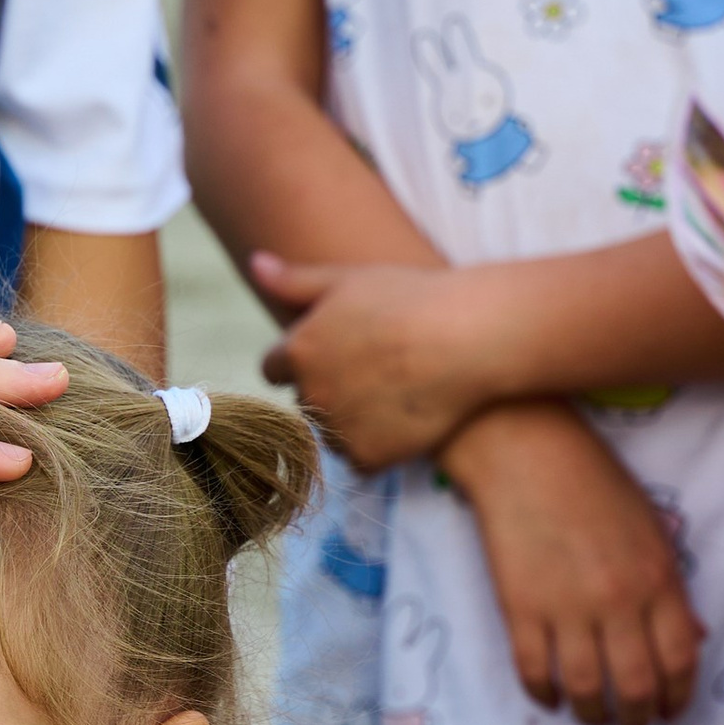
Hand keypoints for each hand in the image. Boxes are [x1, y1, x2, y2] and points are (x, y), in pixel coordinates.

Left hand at [255, 254, 492, 466]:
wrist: (467, 338)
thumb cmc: (411, 299)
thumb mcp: (349, 278)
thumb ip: (295, 280)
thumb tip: (255, 264)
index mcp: (298, 352)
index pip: (274, 369)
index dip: (302, 360)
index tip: (336, 352)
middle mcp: (309, 395)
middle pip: (306, 400)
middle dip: (329, 389)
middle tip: (375, 370)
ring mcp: (337, 429)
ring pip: (332, 432)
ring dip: (351, 422)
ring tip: (395, 393)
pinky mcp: (367, 457)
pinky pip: (363, 459)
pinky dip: (380, 447)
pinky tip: (406, 420)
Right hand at [442, 403, 703, 724]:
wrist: (527, 455)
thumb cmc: (596, 483)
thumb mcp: (652, 530)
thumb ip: (670, 588)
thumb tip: (686, 642)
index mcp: (659, 579)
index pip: (679, 660)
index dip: (678, 697)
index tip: (670, 712)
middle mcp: (618, 602)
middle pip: (636, 685)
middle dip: (638, 717)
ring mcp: (566, 609)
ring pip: (587, 688)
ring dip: (593, 716)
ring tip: (594, 721)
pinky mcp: (520, 609)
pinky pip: (534, 671)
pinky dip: (545, 694)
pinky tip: (552, 699)